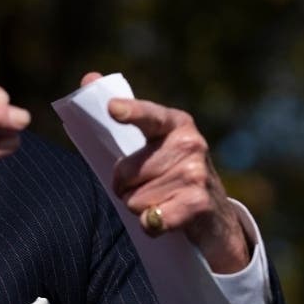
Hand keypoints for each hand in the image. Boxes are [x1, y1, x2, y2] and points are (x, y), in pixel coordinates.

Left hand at [81, 73, 249, 273]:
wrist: (214, 216)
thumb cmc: (169, 174)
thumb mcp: (152, 142)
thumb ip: (122, 112)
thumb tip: (88, 77)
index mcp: (175, 122)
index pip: (148, 116)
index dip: (131, 112)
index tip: (114, 109)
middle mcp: (190, 143)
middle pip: (124, 172)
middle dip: (125, 187)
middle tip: (146, 187)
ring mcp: (197, 173)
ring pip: (134, 199)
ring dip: (140, 207)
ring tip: (161, 201)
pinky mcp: (199, 203)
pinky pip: (151, 220)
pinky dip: (151, 226)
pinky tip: (167, 220)